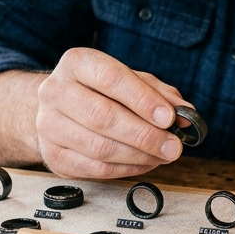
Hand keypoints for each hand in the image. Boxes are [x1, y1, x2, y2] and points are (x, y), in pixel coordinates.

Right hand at [35, 47, 191, 178]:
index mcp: (77, 63)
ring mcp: (49, 125)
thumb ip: (159, 94)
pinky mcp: (52, 155)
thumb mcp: (131, 81)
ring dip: (139, 156)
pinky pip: (95, 169)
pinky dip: (126, 169)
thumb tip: (185, 114)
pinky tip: (145, 163)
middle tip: (173, 146)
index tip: (169, 117)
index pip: (110, 78)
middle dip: (145, 135)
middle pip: (103, 117)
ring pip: (99, 147)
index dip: (142, 99)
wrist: (58, 109)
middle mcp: (56, 91)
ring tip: (163, 155)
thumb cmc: (99, 91)